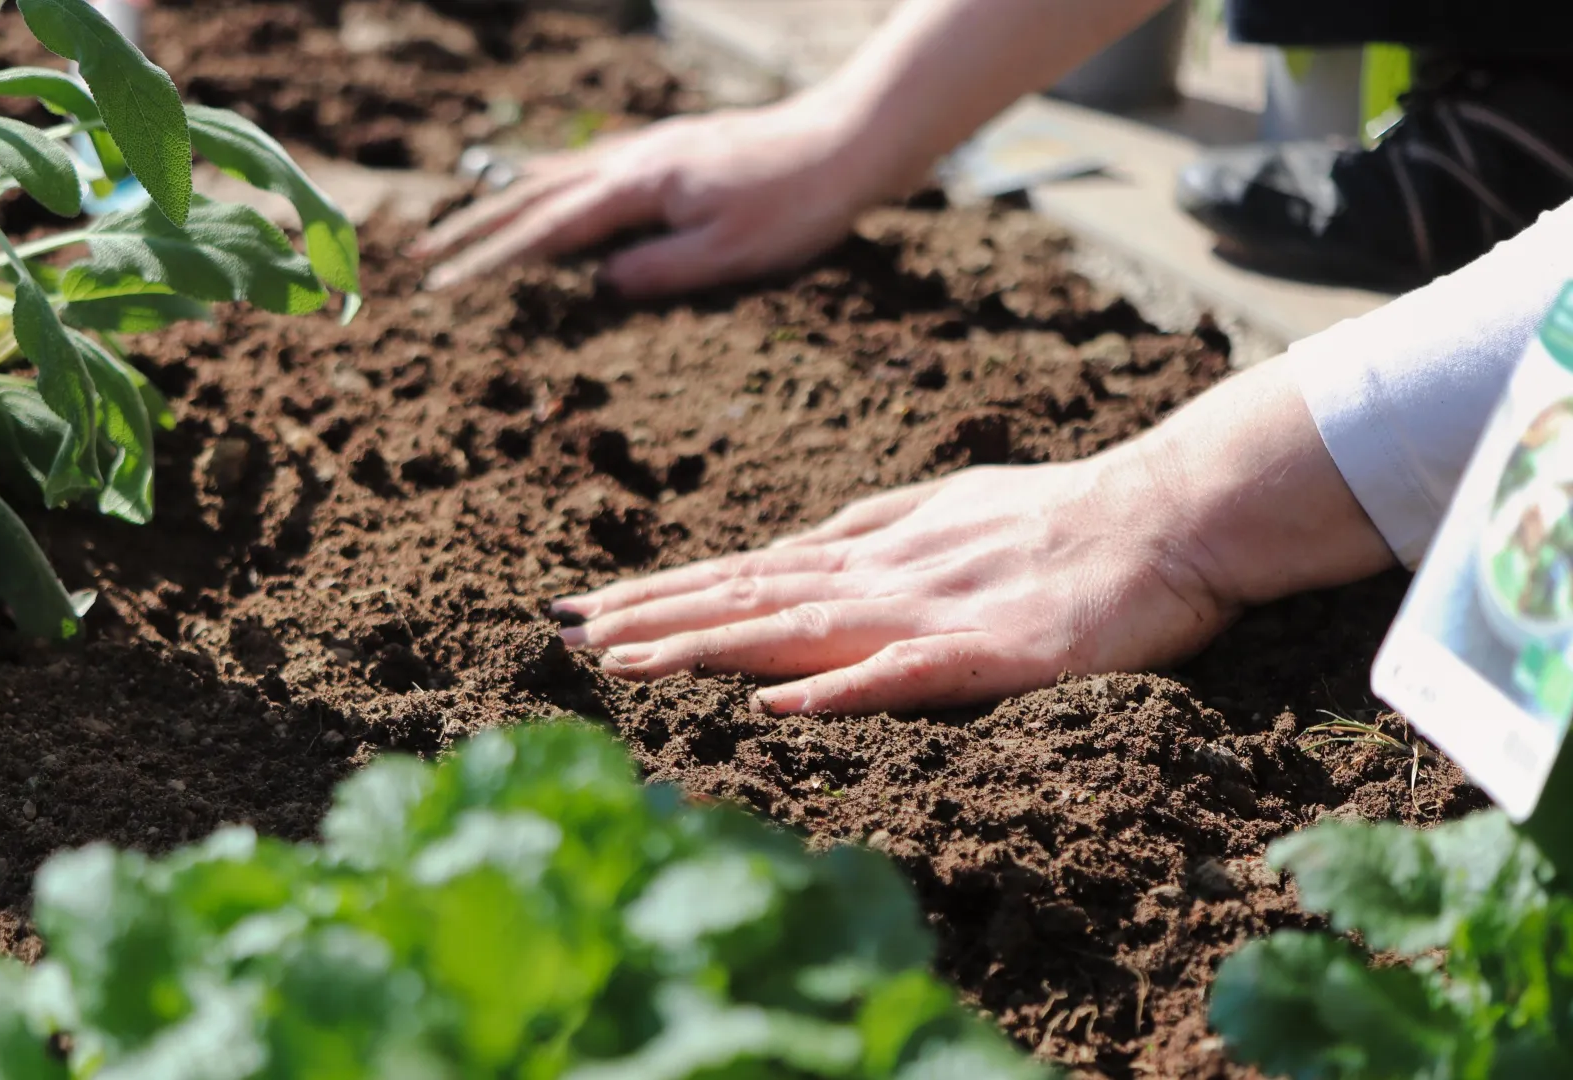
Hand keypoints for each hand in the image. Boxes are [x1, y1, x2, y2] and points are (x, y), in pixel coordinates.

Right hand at [410, 98, 883, 296]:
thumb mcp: (729, 255)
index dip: (490, 261)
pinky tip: (546, 186)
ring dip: (503, 201)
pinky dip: (551, 179)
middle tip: (421, 255)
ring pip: (558, 174)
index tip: (442, 286)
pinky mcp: (671, 149)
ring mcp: (650, 150)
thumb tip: (599, 285)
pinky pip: (590, 163)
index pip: (545, 231)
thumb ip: (658, 270)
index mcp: (639, 189)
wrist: (848, 141)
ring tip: (462, 222)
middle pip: (534, 196)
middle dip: (474, 228)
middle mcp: (634, 160)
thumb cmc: (796, 205)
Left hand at [551, 451, 1237, 715]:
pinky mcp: (994, 653)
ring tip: (624, 662)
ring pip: (799, 629)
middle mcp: (883, 577)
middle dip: (650, 617)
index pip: (744, 575)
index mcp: (873, 552)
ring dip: (707, 645)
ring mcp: (933, 611)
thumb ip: (870, 530)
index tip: (582, 609)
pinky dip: (838, 688)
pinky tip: (776, 703)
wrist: (1172, 512)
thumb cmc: (1062, 515)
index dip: (660, 593)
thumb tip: (794, 547)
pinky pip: (906, 673)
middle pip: (747, 598)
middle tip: (560, 633)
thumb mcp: (946, 510)